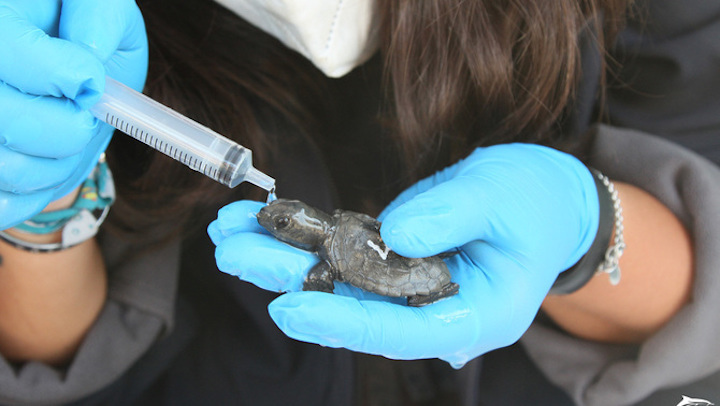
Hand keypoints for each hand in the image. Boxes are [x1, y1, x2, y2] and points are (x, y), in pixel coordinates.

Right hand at [0, 0, 146, 228]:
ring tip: (68, 135)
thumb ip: (99, 14)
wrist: (63, 74)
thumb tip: (90, 51)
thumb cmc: (81, 34)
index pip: (8, 50)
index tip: (94, 81)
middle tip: (85, 115)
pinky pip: (1, 204)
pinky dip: (37, 191)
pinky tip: (47, 162)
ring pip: (6, 167)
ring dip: (57, 164)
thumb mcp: (101, 7)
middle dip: (69, 129)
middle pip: (8, 120)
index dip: (67, 75)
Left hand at [209, 144, 598, 366]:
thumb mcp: (504, 197)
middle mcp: (433, 311)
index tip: (289, 306)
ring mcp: (408, 289)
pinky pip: (342, 254)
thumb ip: (452, 216)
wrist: (542, 198)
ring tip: (230, 232)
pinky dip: (303, 237)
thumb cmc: (537, 201)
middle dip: (289, 282)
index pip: (402, 331)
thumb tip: (395, 233)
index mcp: (473, 314)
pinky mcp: (392, 261)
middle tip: (234, 252)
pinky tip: (262, 221)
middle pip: (354, 307)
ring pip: (337, 281)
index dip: (344, 321)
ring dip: (281, 258)